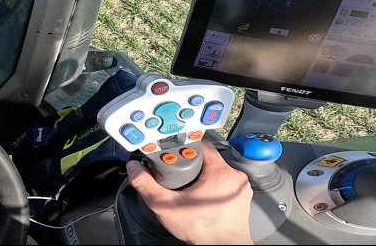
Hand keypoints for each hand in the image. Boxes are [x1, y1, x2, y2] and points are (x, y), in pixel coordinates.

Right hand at [126, 140, 253, 244]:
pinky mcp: (241, 199)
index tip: (173, 155)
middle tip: (178, 174)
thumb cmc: (203, 231)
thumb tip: (135, 169)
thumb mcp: (166, 206)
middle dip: (191, 164)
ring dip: (202, 176)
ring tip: (188, 186)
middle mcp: (234, 177)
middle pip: (208, 158)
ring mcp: (240, 189)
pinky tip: (201, 197)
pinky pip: (224, 184)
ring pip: (216, 171)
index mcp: (220, 172)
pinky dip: (212, 187)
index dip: (183, 147)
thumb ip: (147, 185)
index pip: (200, 144)